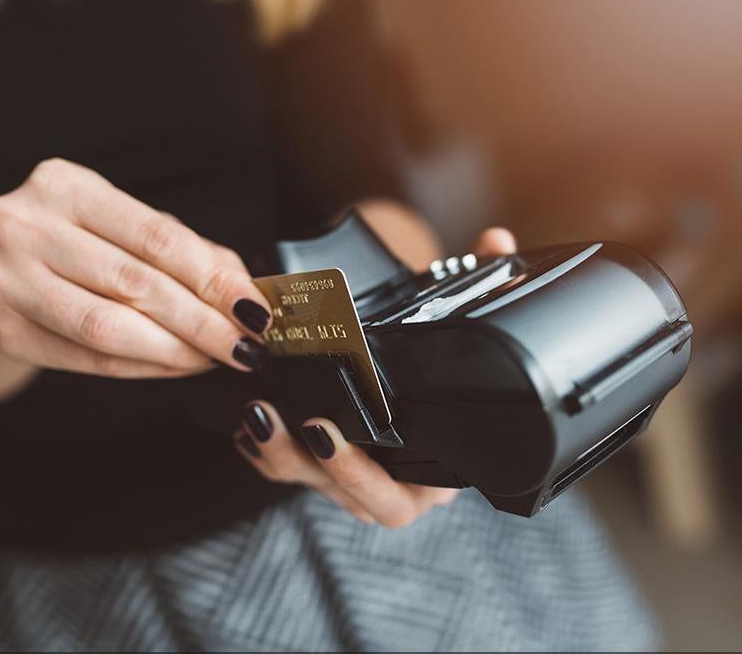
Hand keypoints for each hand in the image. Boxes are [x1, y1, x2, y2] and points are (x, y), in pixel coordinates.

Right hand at [0, 158, 272, 377]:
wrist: (1, 275)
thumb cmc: (80, 245)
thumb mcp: (129, 229)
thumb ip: (190, 252)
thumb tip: (247, 293)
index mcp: (64, 184)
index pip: (156, 237)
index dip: (213, 278)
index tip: (256, 309)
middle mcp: (23, 224)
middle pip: (135, 283)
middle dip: (203, 321)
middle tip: (246, 346)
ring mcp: (4, 279)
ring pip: (109, 327)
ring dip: (175, 350)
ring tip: (216, 358)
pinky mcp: (5, 330)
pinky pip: (90, 358)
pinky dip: (143, 367)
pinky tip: (177, 367)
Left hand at [234, 227, 516, 526]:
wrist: (413, 375)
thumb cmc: (435, 363)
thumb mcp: (454, 321)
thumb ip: (478, 280)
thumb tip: (496, 240)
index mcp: (437, 472)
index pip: (404, 498)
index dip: (366, 479)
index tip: (330, 436)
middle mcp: (397, 486)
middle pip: (355, 501)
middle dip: (321, 469)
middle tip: (301, 425)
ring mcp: (355, 483)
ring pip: (313, 488)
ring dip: (280, 455)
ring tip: (257, 413)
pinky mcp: (320, 469)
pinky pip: (287, 472)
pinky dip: (262, 451)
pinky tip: (244, 424)